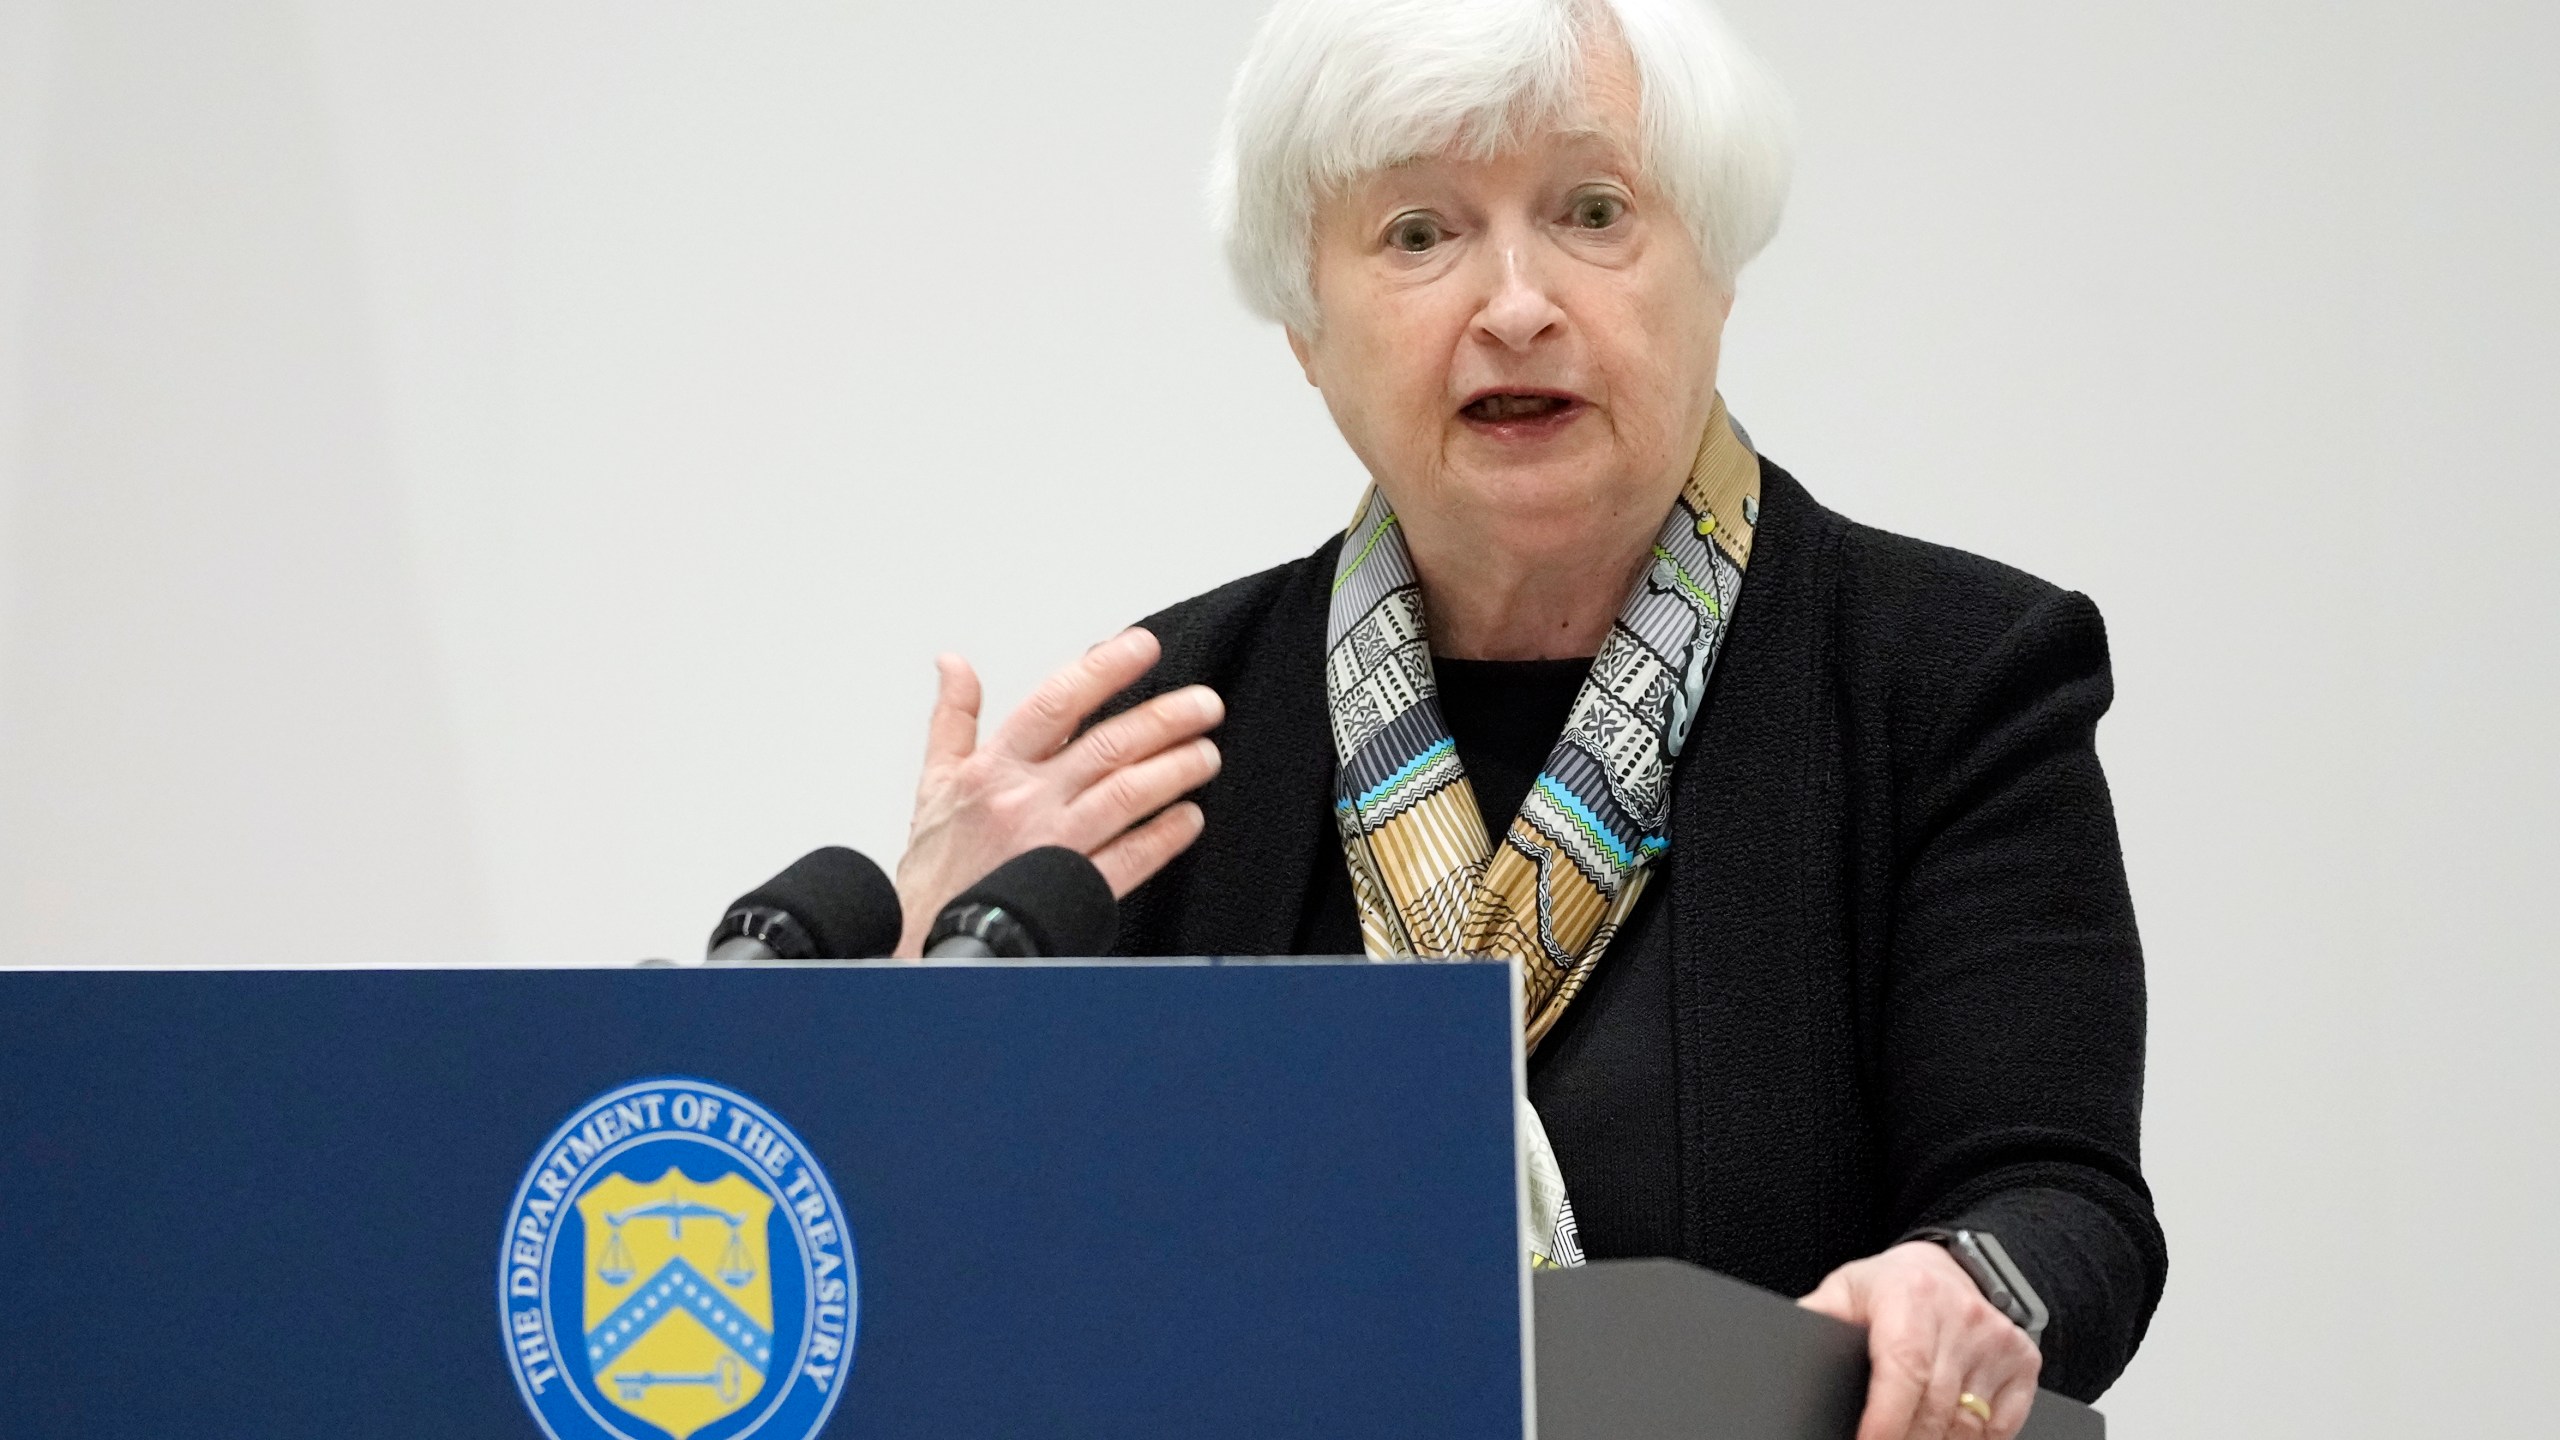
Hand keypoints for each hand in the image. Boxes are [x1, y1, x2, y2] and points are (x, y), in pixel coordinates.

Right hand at [893, 627, 1222, 955]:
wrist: (926, 944)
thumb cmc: (936, 868)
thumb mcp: (934, 783)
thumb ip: (952, 719)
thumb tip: (954, 665)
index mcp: (992, 770)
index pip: (1056, 701)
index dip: (1105, 669)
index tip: (1143, 647)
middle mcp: (1025, 802)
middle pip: (1108, 745)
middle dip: (1165, 719)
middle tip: (1204, 704)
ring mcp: (1052, 846)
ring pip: (1128, 795)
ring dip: (1176, 770)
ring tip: (1206, 753)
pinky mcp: (1072, 890)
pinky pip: (1132, 859)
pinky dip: (1165, 836)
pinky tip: (1189, 819)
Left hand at [1799, 1240, 2041, 1439]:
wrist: (1956, 1267)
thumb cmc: (1893, 1285)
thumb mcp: (1847, 1290)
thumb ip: (1817, 1320)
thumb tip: (1775, 1346)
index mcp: (1911, 1298)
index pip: (1904, 1371)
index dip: (1885, 1421)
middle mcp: (1961, 1317)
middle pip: (1935, 1409)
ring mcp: (1997, 1342)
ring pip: (1968, 1425)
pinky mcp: (2023, 1363)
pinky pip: (2001, 1427)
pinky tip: (1943, 1436)